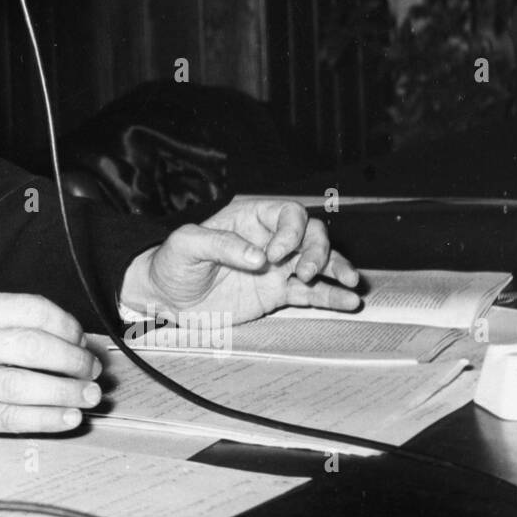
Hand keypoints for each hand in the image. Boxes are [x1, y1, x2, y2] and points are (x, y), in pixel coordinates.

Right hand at [0, 292, 102, 439]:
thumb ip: (18, 326)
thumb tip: (77, 343)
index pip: (35, 310)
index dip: (68, 327)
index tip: (82, 341)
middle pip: (34, 347)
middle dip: (73, 361)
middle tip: (92, 371)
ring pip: (27, 384)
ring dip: (67, 391)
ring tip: (89, 395)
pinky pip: (17, 417)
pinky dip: (49, 418)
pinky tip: (70, 417)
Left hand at [120, 197, 360, 324]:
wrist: (166, 297)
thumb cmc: (173, 262)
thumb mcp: (186, 245)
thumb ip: (220, 245)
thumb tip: (258, 257)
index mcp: (250, 219)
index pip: (287, 214)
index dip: (290, 231)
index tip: (275, 255)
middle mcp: (270, 241)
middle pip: (312, 236)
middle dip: (318, 252)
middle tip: (306, 272)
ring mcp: (276, 268)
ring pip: (319, 263)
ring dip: (336, 270)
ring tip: (349, 283)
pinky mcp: (277, 294)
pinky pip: (311, 294)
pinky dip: (331, 297)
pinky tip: (348, 301)